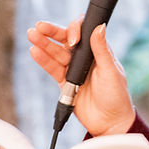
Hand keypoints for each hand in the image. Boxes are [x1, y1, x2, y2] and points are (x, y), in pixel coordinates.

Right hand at [27, 19, 134, 135]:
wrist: (110, 123)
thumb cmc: (116, 96)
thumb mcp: (111, 71)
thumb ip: (102, 49)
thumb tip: (100, 26)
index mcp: (98, 51)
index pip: (83, 33)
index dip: (75, 31)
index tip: (73, 40)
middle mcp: (85, 58)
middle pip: (65, 40)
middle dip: (52, 32)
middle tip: (39, 26)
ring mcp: (74, 70)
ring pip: (56, 53)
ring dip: (44, 44)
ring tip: (32, 35)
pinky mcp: (65, 82)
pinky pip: (52, 69)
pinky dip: (43, 60)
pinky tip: (35, 52)